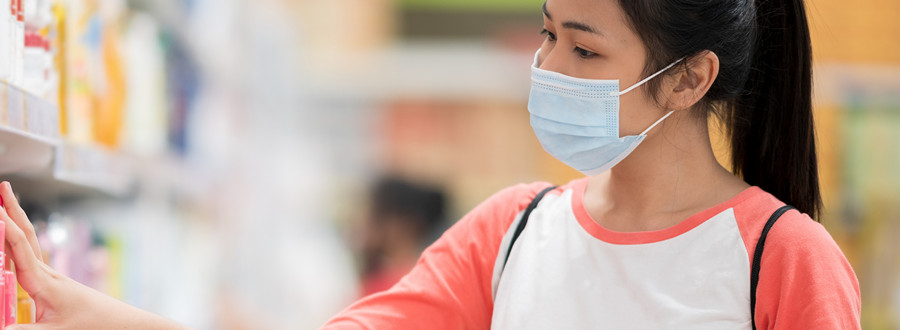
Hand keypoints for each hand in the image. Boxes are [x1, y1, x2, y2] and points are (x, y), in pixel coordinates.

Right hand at [0, 181, 187, 329]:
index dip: (4, 227)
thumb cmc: (93, 325)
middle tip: (2, 187)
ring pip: (28, 244)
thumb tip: (1, 329)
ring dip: (16, 222)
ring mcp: (51, 277)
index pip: (18, 248)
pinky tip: (12, 242)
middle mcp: (47, 274)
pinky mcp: (53, 284)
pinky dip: (18, 245)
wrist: (120, 324)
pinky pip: (30, 259)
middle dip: (12, 211)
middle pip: (25, 236)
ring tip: (3, 205)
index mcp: (44, 282)